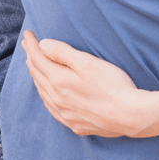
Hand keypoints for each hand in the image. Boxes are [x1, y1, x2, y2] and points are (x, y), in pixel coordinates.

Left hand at [22, 30, 152, 137]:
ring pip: (43, 93)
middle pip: (38, 76)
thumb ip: (63, 53)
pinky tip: (49, 95)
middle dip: (32, 59)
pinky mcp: (75, 124)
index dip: (32, 45)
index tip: (28, 34)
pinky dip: (46, 96)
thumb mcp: (88, 63)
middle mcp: (57, 100)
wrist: (130, 115)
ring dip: (37, 77)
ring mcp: (65, 114)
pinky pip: (52, 109)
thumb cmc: (112, 85)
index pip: (38, 59)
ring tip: (34, 66)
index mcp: (59, 81)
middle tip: (28, 47)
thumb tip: (42, 45)